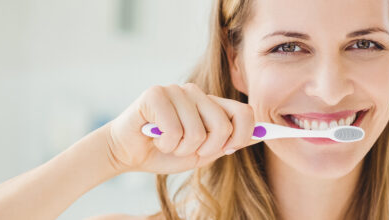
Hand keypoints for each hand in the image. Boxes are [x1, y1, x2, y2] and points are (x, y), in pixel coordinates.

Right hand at [105, 83, 259, 173]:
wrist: (128, 153)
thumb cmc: (165, 151)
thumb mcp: (202, 152)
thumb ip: (228, 142)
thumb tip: (260, 134)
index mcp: (210, 103)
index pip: (244, 112)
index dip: (243, 135)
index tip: (229, 149)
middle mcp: (195, 92)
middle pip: (223, 126)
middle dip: (207, 149)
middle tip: (186, 149)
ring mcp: (175, 90)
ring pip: (197, 132)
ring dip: (181, 149)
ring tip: (167, 143)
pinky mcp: (155, 94)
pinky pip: (174, 131)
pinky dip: (165, 144)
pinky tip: (155, 137)